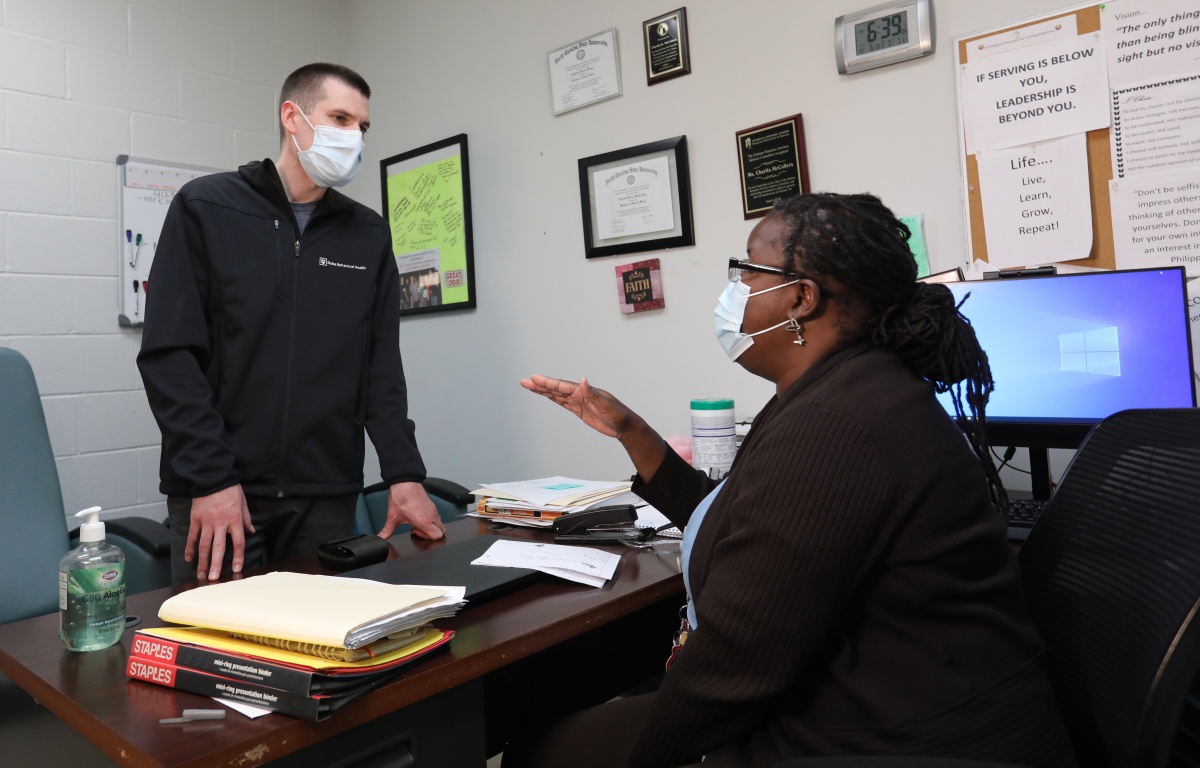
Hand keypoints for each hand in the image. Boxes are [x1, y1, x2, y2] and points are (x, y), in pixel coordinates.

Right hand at [186, 484, 253, 580]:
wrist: (213, 478)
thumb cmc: (230, 490)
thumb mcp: (243, 503)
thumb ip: (246, 519)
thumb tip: (252, 531)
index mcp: (235, 520)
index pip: (238, 542)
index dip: (238, 557)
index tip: (236, 569)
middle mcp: (221, 524)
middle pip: (218, 548)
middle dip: (216, 564)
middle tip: (213, 579)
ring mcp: (207, 522)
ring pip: (204, 545)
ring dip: (202, 561)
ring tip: (201, 574)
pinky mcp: (196, 519)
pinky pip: (192, 536)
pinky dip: (190, 547)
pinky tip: (189, 558)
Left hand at [379, 482, 445, 539]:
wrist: (405, 482)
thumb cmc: (401, 498)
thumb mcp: (392, 517)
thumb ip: (387, 531)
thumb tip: (381, 538)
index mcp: (423, 521)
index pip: (437, 536)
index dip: (428, 538)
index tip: (416, 532)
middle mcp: (431, 516)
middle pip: (442, 531)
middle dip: (432, 534)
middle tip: (419, 529)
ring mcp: (433, 510)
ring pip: (440, 523)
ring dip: (432, 526)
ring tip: (419, 523)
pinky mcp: (432, 504)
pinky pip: (437, 515)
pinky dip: (431, 519)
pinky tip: (420, 515)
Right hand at [519, 374, 637, 438]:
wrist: (625, 426)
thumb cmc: (618, 414)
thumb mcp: (606, 404)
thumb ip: (592, 393)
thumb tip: (583, 381)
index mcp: (584, 391)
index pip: (562, 386)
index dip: (547, 383)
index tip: (534, 378)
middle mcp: (580, 394)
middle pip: (556, 389)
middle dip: (540, 385)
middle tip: (525, 381)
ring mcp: (579, 402)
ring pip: (557, 395)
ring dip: (543, 391)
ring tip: (529, 386)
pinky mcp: (580, 410)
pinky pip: (563, 403)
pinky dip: (553, 398)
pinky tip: (546, 395)